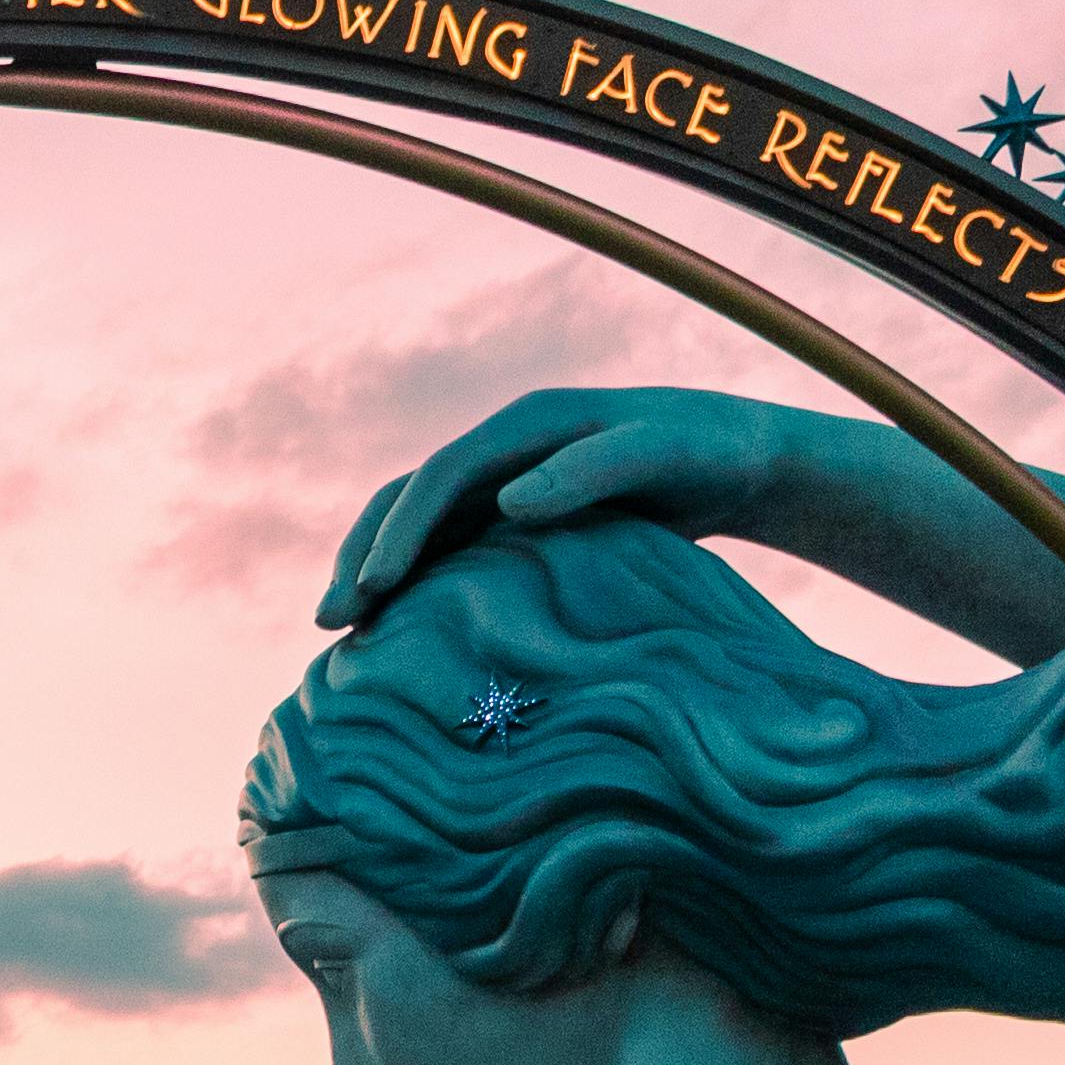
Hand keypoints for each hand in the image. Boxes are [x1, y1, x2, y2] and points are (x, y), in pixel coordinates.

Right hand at [313, 386, 798, 629]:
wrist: (737, 458)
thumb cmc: (705, 454)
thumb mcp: (659, 456)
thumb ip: (588, 473)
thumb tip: (509, 501)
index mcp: (526, 428)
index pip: (440, 478)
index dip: (400, 531)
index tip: (375, 590)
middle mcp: (503, 450)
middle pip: (408, 499)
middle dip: (363, 556)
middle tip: (328, 623)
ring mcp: (506, 482)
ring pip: (419, 526)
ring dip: (376, 573)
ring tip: (341, 636)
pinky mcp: (518, 518)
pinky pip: (449, 549)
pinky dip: (415, 585)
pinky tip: (399, 635)